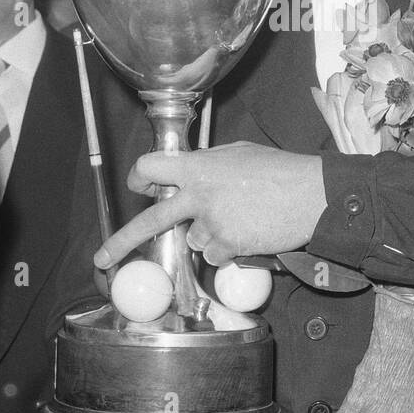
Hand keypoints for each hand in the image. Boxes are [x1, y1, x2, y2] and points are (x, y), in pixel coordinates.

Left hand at [93, 143, 327, 268]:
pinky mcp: (226, 247)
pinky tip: (250, 232)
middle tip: (101, 259)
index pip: (150, 167)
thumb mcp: (238, 154)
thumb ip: (208, 165)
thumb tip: (191, 174)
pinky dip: (229, 249)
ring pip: (195, 240)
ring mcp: (210, 224)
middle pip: (149, 221)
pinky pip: (216, 255)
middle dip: (120, 241)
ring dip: (211, 234)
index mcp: (198, 167)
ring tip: (242, 219)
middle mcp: (197, 196)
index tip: (138, 186)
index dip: (141, 176)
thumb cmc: (280, 170)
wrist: (311, 195)